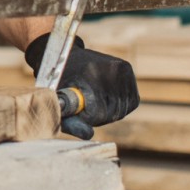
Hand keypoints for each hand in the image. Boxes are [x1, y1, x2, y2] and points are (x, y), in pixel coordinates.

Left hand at [24, 34, 138, 139]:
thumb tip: (89, 135)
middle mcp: (110, 68)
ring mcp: (121, 68)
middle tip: (84, 109)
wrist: (64, 53)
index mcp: (91, 74)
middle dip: (98, 117)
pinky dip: (120, 106)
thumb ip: (70, 121)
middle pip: (113, 112)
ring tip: (92, 102)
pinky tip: (106, 99)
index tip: (78, 111)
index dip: (88, 118)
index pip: (99, 112)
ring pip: (122, 109)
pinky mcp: (127, 69)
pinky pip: (132, 101)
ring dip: (108, 113)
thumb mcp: (58, 101)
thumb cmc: (58, 80)